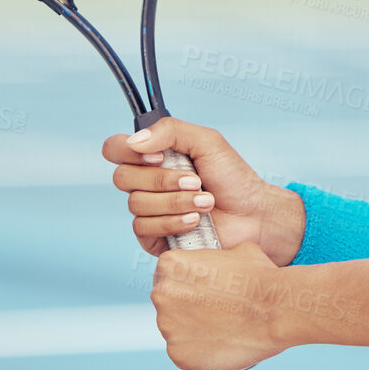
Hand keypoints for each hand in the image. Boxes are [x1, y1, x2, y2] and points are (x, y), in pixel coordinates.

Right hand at [101, 117, 305, 263]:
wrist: (254, 216)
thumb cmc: (233, 178)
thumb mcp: (207, 142)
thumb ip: (170, 131)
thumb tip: (134, 141)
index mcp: (153, 157)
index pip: (114, 149)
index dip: (127, 151)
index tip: (158, 156)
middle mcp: (146, 183)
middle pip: (122, 178)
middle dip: (162, 180)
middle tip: (196, 181)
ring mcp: (149, 211)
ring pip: (136, 204)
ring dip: (175, 201)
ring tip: (206, 202)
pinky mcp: (154, 238)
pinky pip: (143, 228)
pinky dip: (172, 222)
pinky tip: (195, 221)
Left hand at [151, 241, 290, 369]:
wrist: (275, 310)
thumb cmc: (259, 276)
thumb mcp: (235, 250)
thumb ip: (214, 257)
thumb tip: (219, 261)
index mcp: (169, 265)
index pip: (168, 275)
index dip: (188, 282)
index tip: (204, 289)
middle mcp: (160, 295)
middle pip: (168, 302)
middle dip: (187, 306)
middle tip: (214, 310)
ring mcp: (167, 328)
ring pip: (176, 329)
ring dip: (192, 329)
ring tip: (220, 328)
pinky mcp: (178, 355)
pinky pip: (184, 352)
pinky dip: (199, 351)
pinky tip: (219, 343)